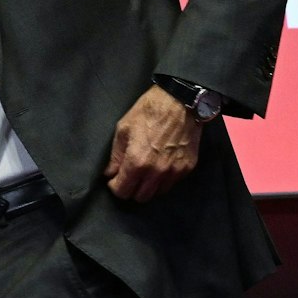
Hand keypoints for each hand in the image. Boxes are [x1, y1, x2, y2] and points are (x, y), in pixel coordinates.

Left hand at [103, 85, 201, 202]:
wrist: (180, 101)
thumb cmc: (148, 111)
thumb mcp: (123, 129)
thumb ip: (116, 155)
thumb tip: (110, 173)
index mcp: (137, 162)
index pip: (123, 191)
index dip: (115, 187)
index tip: (114, 179)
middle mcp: (156, 172)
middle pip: (140, 197)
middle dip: (131, 189)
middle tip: (129, 176)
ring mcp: (174, 171)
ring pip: (157, 193)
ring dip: (148, 186)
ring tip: (145, 171)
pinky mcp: (187, 168)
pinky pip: (172, 183)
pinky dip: (164, 179)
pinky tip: (160, 165)